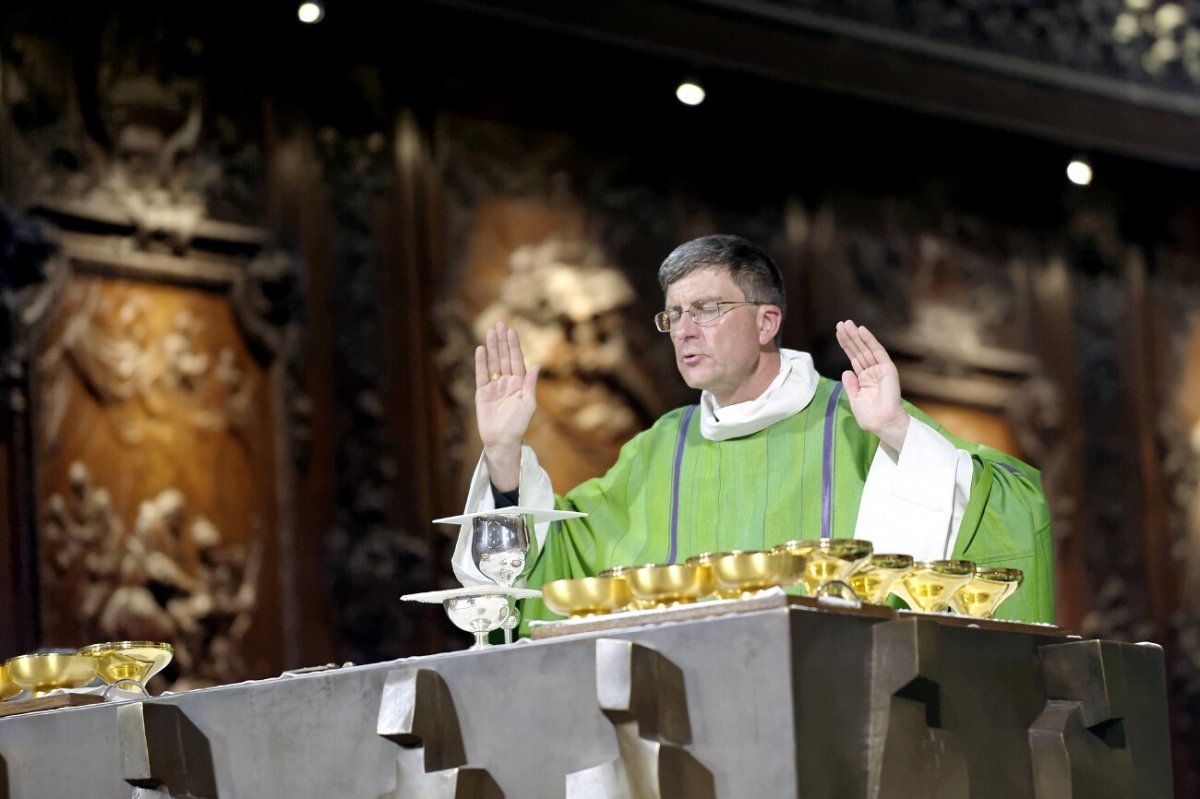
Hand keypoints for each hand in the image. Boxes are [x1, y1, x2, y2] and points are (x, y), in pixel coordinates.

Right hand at [475, 321, 539, 490]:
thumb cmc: (518, 425)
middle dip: (502, 341)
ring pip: (493, 362)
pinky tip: (480, 350)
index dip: (514, 345)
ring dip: (492, 347)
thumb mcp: (528, 404)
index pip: (516, 360)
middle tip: (499, 323)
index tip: (511, 330)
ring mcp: (494, 386)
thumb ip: (529, 384)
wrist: (502, 440)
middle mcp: (507, 382)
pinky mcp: (482, 393)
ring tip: (490, 331)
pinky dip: (481, 362)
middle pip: (504, 357)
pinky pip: (481, 374)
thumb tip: (536, 365)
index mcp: (520, 383)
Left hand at [835, 320, 908, 450]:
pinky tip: (861, 330)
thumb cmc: (870, 416)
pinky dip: (870, 340)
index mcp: (864, 378)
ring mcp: (880, 369)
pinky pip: (877, 351)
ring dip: (856, 336)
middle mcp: (872, 371)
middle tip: (841, 323)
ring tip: (847, 324)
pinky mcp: (887, 369)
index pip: (853, 358)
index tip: (838, 333)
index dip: (846, 345)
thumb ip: (850, 384)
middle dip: (849, 337)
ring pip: (866, 348)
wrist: (882, 423)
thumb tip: (846, 371)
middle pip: (858, 350)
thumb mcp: (855, 399)